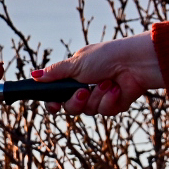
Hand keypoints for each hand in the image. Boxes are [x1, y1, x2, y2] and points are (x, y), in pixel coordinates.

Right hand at [34, 33, 163, 114]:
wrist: (135, 62)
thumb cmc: (106, 56)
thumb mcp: (76, 63)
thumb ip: (55, 73)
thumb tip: (34, 75)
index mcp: (75, 75)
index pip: (57, 95)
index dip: (54, 103)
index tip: (54, 105)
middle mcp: (86, 87)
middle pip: (70, 107)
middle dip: (76, 101)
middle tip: (83, 91)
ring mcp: (100, 97)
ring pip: (88, 111)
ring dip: (96, 97)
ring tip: (106, 82)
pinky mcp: (114, 104)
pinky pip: (104, 111)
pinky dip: (109, 100)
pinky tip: (116, 88)